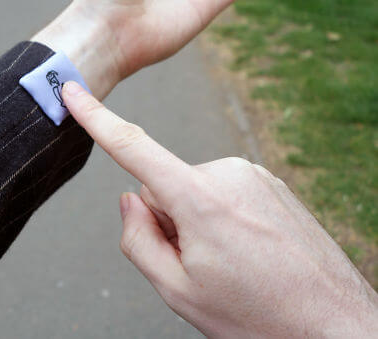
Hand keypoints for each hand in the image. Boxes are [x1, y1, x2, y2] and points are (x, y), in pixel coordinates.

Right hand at [62, 81, 377, 337]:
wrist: (334, 325)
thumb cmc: (258, 316)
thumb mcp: (178, 291)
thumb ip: (138, 240)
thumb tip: (129, 199)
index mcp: (199, 199)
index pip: (133, 148)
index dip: (96, 118)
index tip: (72, 91)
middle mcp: (228, 174)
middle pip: (163, 186)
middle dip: (169, 219)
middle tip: (200, 262)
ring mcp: (253, 175)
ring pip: (193, 189)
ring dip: (199, 220)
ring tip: (231, 261)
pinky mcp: (269, 182)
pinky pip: (222, 191)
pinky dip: (223, 217)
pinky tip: (248, 250)